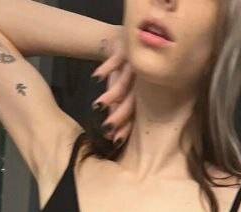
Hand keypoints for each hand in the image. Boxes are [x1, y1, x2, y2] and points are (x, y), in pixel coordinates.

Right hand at [92, 28, 134, 143]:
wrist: (123, 40)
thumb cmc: (121, 71)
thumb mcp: (118, 91)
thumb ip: (115, 109)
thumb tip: (108, 133)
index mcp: (144, 95)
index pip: (135, 114)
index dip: (126, 127)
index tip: (115, 141)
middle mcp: (143, 82)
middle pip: (132, 101)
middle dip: (119, 115)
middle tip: (107, 128)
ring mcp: (136, 64)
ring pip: (125, 82)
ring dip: (111, 95)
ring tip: (98, 106)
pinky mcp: (126, 48)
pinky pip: (117, 59)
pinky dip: (106, 67)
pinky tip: (96, 77)